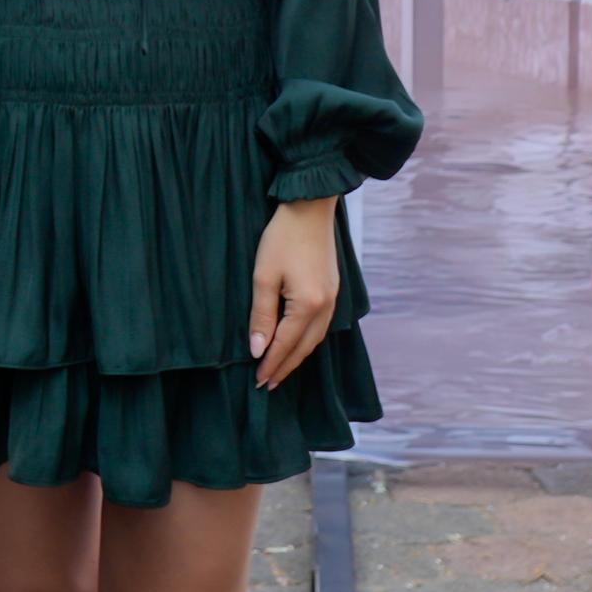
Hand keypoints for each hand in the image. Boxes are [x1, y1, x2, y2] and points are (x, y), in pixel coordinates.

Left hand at [252, 196, 342, 389]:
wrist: (311, 208)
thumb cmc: (282, 238)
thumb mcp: (264, 276)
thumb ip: (261, 316)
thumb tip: (258, 349)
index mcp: (308, 306)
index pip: (286, 346)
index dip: (271, 365)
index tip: (257, 381)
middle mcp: (326, 307)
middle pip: (304, 348)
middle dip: (285, 367)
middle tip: (267, 384)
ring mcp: (333, 299)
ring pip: (315, 340)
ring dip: (297, 356)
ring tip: (280, 369)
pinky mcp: (333, 290)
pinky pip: (321, 326)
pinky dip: (307, 341)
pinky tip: (297, 344)